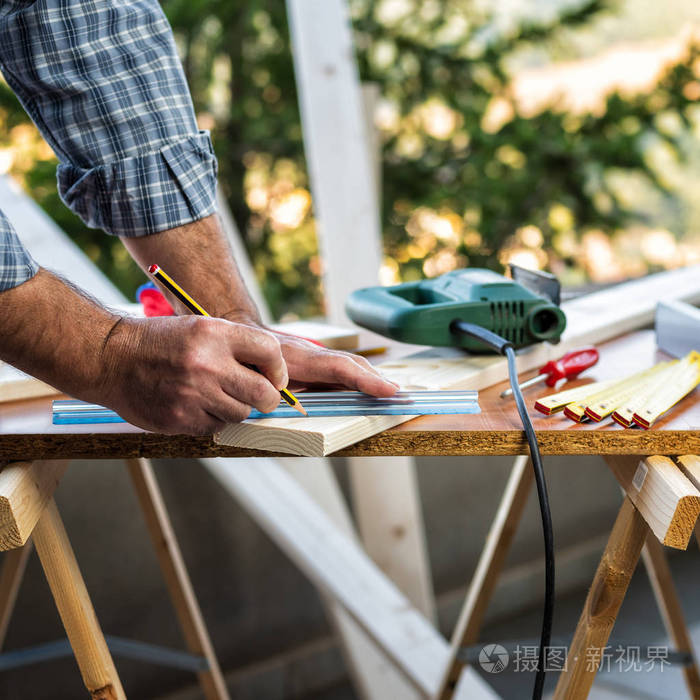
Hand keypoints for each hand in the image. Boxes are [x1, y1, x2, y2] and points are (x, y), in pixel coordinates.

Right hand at [100, 315, 287, 434]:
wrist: (112, 358)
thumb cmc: (162, 342)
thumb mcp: (201, 328)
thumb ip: (238, 347)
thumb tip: (277, 377)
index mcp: (214, 334)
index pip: (270, 351)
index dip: (278, 369)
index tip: (275, 378)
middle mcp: (207, 363)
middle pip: (264, 393)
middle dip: (268, 398)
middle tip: (262, 397)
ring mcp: (193, 394)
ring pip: (241, 413)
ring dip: (236, 408)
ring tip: (215, 394)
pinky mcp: (181, 419)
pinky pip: (217, 426)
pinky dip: (213, 419)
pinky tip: (196, 404)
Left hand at [220, 312, 398, 395]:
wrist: (240, 331)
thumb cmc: (245, 355)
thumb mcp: (252, 372)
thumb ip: (267, 390)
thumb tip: (280, 407)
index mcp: (300, 358)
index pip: (340, 367)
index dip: (365, 380)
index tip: (388, 390)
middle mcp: (313, 355)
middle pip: (351, 365)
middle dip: (375, 380)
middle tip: (398, 396)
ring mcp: (316, 356)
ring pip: (349, 366)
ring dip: (370, 379)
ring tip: (391, 394)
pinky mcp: (315, 361)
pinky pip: (342, 369)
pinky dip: (358, 378)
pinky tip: (369, 389)